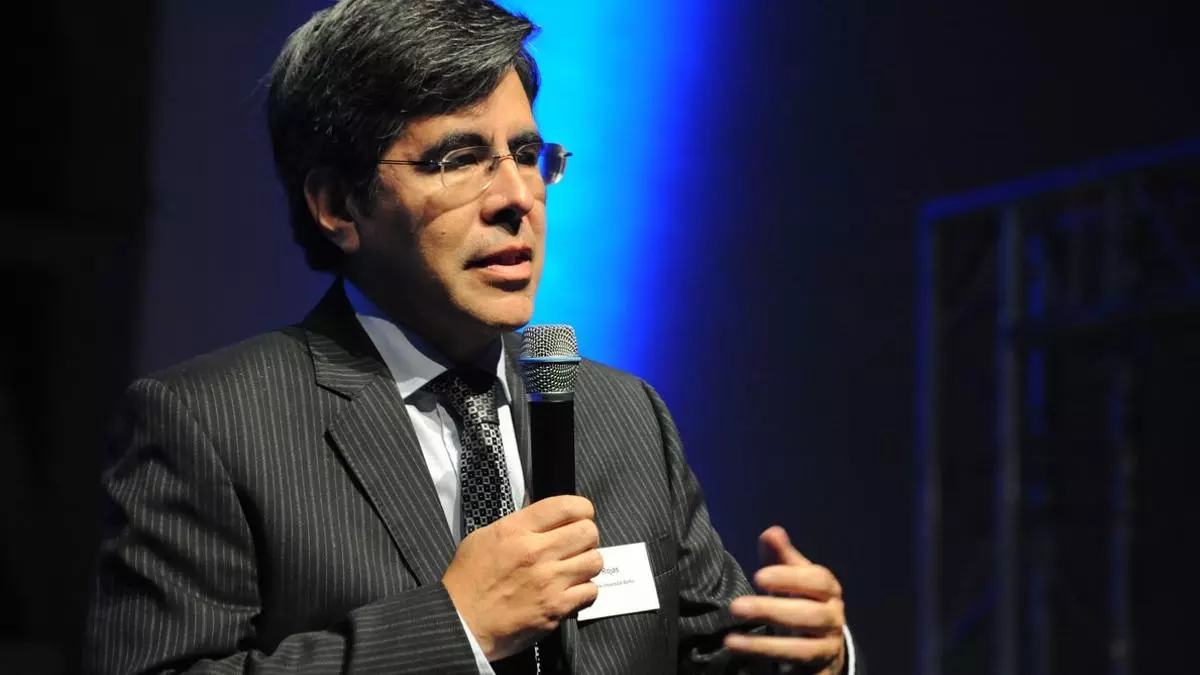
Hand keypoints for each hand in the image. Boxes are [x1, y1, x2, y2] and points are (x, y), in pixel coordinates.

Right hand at [442, 495, 602, 660]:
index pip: (567, 506)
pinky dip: (584, 591)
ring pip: (595, 561)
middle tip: (575, 546)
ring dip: (587, 564)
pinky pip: (590, 592)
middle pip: (588, 532)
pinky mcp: (556, 608)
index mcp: (516, 530)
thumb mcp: (483, 537)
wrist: (460, 624)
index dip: (581, 510)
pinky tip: (570, 592)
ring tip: (573, 570)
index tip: (579, 517)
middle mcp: (536, 552)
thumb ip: (517, 524)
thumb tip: (544, 517)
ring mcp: (549, 581)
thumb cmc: (467, 582)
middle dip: (586, 537)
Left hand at [725, 526, 846, 673]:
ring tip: (730, 640)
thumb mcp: (793, 577)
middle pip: (811, 616)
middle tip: (735, 607)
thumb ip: (780, 556)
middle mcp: (833, 620)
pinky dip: (774, 668)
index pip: (818, 581)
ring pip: (802, 650)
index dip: (790, 578)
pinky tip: (748, 664)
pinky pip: (798, 672)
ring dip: (765, 646)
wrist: (824, 644)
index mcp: (830, 591)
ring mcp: (827, 649)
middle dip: (772, 611)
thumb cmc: (802, 600)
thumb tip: (772, 532)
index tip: (758, 576)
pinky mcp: (818, 672)